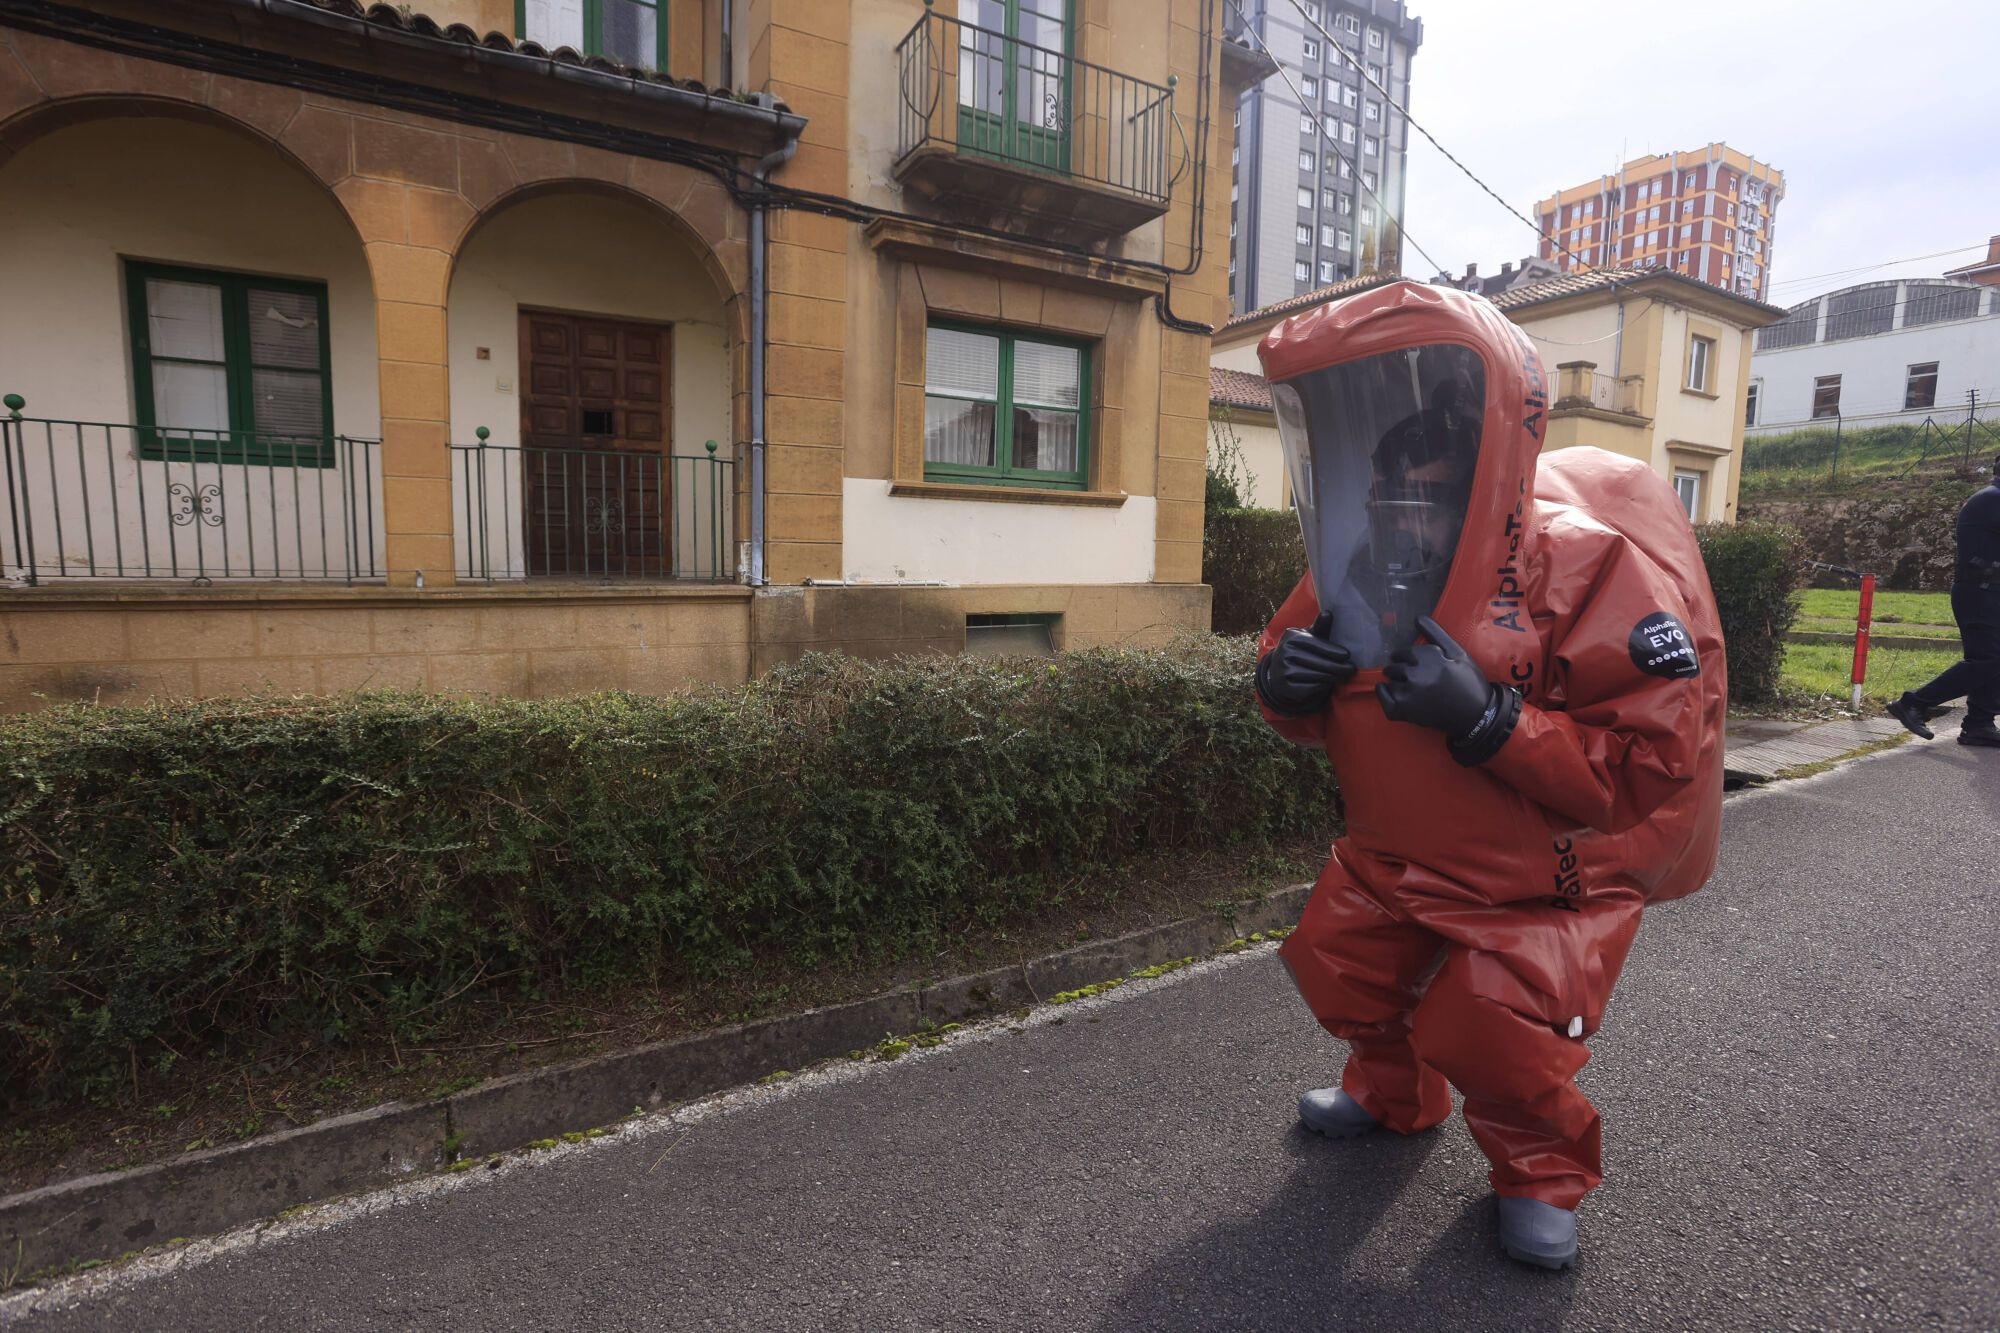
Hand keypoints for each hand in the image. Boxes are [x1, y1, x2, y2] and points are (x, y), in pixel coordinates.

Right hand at [1257, 612, 1353, 715]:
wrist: (1279, 672)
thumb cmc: (1302, 650)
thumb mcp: (1309, 637)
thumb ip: (1320, 627)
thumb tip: (1328, 613)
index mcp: (1291, 638)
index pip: (1314, 644)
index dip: (1332, 650)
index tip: (1347, 655)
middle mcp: (1284, 654)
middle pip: (1317, 662)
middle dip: (1337, 667)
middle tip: (1351, 669)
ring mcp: (1283, 671)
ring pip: (1316, 676)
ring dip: (1333, 677)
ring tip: (1343, 675)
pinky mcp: (1286, 687)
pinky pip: (1310, 688)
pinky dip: (1322, 686)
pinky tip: (1329, 682)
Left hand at [1376, 615, 1499, 737]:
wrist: (1476, 714)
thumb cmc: (1468, 681)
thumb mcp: (1457, 653)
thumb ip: (1436, 633)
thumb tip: (1417, 617)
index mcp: (1429, 659)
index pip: (1403, 653)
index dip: (1407, 657)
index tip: (1413, 662)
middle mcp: (1416, 675)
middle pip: (1395, 667)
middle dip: (1401, 669)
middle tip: (1412, 676)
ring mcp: (1408, 694)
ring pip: (1391, 682)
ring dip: (1396, 683)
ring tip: (1409, 687)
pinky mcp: (1404, 712)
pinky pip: (1384, 698)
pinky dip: (1384, 694)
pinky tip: (1390, 692)